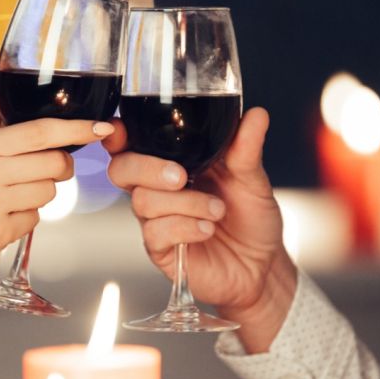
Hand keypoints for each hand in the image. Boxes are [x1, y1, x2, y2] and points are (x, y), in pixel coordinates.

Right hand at [0, 57, 113, 284]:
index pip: (40, 132)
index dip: (76, 128)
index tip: (101, 127)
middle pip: (54, 163)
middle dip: (58, 168)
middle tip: (39, 170)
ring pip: (49, 192)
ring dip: (39, 194)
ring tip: (11, 195)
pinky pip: (35, 220)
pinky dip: (26, 219)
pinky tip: (3, 216)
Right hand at [105, 108, 296, 351]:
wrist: (262, 264)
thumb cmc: (250, 217)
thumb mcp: (252, 177)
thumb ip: (247, 147)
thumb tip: (257, 115)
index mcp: (172, 161)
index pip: (130, 144)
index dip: (117, 136)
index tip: (120, 129)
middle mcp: (157, 189)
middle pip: (122, 169)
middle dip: (147, 168)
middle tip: (181, 176)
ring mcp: (156, 219)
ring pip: (143, 201)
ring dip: (184, 203)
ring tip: (217, 210)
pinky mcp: (161, 249)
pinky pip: (155, 233)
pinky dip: (184, 227)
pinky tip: (207, 229)